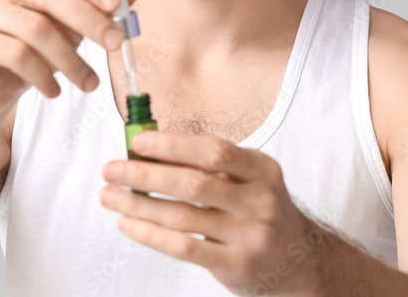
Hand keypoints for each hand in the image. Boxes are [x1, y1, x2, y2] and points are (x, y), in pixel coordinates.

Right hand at [0, 0, 135, 120]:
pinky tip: (55, 91)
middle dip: (87, 19)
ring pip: (33, 27)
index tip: (117, 5)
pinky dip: (43, 76)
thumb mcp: (72, 23)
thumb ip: (98, 5)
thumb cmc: (34, 46)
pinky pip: (14, 55)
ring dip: (69, 58)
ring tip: (89, 82)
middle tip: (115, 43)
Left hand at [99, 130, 324, 295]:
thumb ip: (209, 166)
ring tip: (110, 196)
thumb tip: (150, 149)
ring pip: (183, 216)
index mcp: (262, 170)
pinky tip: (128, 223)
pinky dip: (150, 234)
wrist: (298, 261)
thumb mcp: (249, 180)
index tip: (137, 142)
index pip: (213, 151)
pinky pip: (184, 247)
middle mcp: (261, 201)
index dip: (173, 145)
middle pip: (193, 183)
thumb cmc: (259, 211)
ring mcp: (251, 235)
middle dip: (145, 174)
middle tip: (111, 169)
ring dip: (139, 204)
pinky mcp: (237, 264)